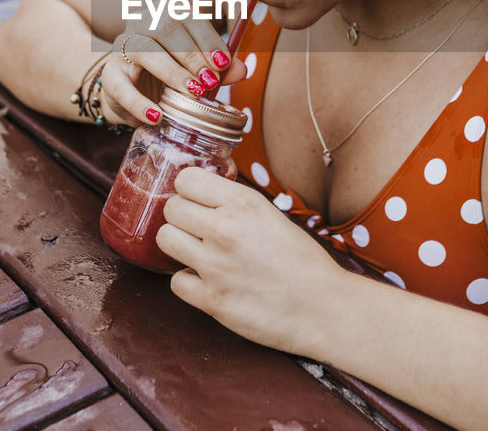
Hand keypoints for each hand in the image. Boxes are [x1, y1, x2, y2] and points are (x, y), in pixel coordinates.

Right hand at [96, 16, 246, 127]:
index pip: (188, 18)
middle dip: (192, 55)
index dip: (207, 39)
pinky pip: (121, 86)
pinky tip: (157, 116)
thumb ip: (217, 68)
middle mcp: (143, 24)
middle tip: (210, 81)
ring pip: (144, 49)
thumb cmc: (166, 74)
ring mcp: (122, 48)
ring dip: (172, 72)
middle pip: (166, 27)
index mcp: (167, 16)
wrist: (128, 92)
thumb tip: (242, 70)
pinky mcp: (110, 75)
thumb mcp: (194, 71)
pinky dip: (139, 102)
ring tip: (193, 92)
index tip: (223, 64)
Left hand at [155, 167, 345, 354]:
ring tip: (197, 252)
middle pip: (171, 208)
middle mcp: (225, 229)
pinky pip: (175, 281)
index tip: (198, 201)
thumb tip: (203, 194)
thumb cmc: (303, 262)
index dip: (189, 191)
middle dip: (182, 217)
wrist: (322, 308)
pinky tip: (207, 281)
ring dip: (179, 244)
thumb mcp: (272, 216)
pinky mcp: (211, 299)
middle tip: (198, 229)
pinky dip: (188, 281)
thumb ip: (236, 204)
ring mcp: (214, 265)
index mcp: (244, 203)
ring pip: (165, 239)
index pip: (186, 179)